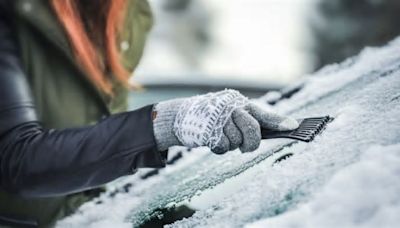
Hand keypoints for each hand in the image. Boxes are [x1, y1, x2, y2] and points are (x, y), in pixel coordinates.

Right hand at [152, 90, 298, 153]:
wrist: (183, 115)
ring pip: (237, 142)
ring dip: (230, 144)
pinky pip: (223, 147)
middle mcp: (232, 108)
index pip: (263, 113)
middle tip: (245, 147)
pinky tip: (212, 139)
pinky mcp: (207, 129)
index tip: (294, 127)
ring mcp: (219, 118)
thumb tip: (281, 128)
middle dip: (250, 142)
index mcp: (241, 103)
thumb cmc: (213, 116)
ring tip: (220, 135)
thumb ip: (253, 120)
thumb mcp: (233, 113)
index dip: (279, 121)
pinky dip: (219, 148)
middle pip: (252, 130)